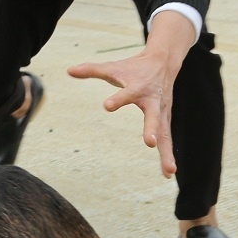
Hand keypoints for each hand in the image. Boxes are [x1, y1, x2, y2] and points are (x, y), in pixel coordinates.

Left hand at [68, 51, 177, 177]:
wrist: (163, 63)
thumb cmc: (134, 68)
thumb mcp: (113, 68)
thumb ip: (91, 70)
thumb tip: (68, 70)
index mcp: (138, 88)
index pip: (127, 93)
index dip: (117, 99)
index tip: (107, 105)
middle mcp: (152, 101)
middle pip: (153, 116)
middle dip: (152, 129)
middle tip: (149, 142)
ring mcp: (162, 112)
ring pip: (165, 134)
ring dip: (166, 153)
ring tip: (169, 171)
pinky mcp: (166, 120)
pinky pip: (167, 139)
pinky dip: (167, 155)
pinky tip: (168, 173)